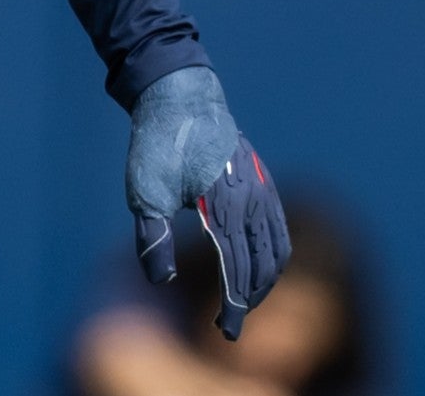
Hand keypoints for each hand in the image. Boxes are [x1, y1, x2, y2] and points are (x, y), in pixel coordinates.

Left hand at [125, 65, 288, 340]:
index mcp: (225, 206)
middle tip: (230, 323)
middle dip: (250, 298)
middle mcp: (252, 200)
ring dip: (265, 279)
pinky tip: (260, 265)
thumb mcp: (145, 191)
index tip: (226, 331)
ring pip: (277, 248)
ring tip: (245, 300)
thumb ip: (153, 238)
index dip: (235, 306)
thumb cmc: (157, 144)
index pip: (238, 270)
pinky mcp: (263, 180)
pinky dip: (275, 254)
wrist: (177, 94)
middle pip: (262, 265)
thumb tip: (162, 281)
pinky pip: (279, 226)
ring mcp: (262, 188)